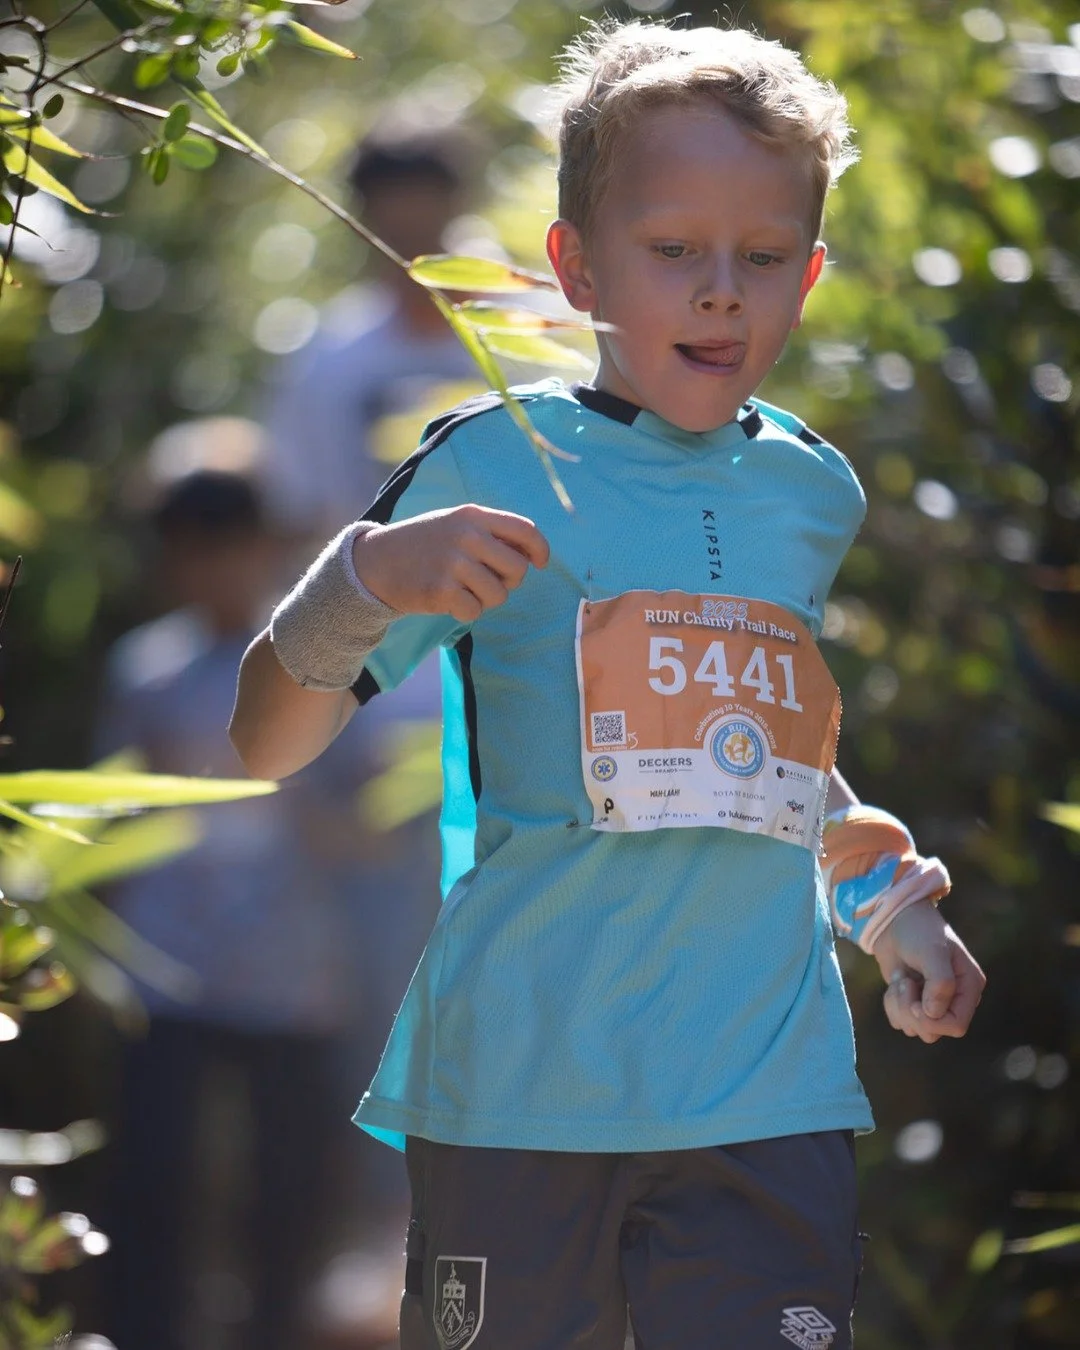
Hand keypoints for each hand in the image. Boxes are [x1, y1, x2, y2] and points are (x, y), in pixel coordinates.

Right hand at [354, 506, 549, 623]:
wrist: (376, 561)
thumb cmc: (423, 544)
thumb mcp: (455, 524)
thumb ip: (489, 533)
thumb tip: (531, 554)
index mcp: (473, 515)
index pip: (525, 530)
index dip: (540, 549)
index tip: (539, 563)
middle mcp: (466, 535)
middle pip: (518, 569)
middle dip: (509, 582)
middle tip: (488, 581)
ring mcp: (453, 563)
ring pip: (499, 595)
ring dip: (486, 600)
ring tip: (464, 590)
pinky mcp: (441, 590)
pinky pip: (475, 611)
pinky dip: (466, 612)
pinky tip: (449, 601)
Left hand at [872, 900, 984, 1043]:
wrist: (893, 920)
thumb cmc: (918, 930)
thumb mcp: (932, 952)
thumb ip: (940, 983)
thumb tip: (933, 1013)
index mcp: (969, 987)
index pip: (957, 1025)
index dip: (933, 1021)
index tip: (914, 1003)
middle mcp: (954, 999)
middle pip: (933, 1031)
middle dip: (911, 1011)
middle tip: (905, 983)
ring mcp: (932, 1002)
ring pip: (913, 1028)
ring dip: (899, 1004)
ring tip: (901, 978)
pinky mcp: (913, 1001)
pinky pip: (899, 1021)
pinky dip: (891, 1003)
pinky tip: (896, 981)